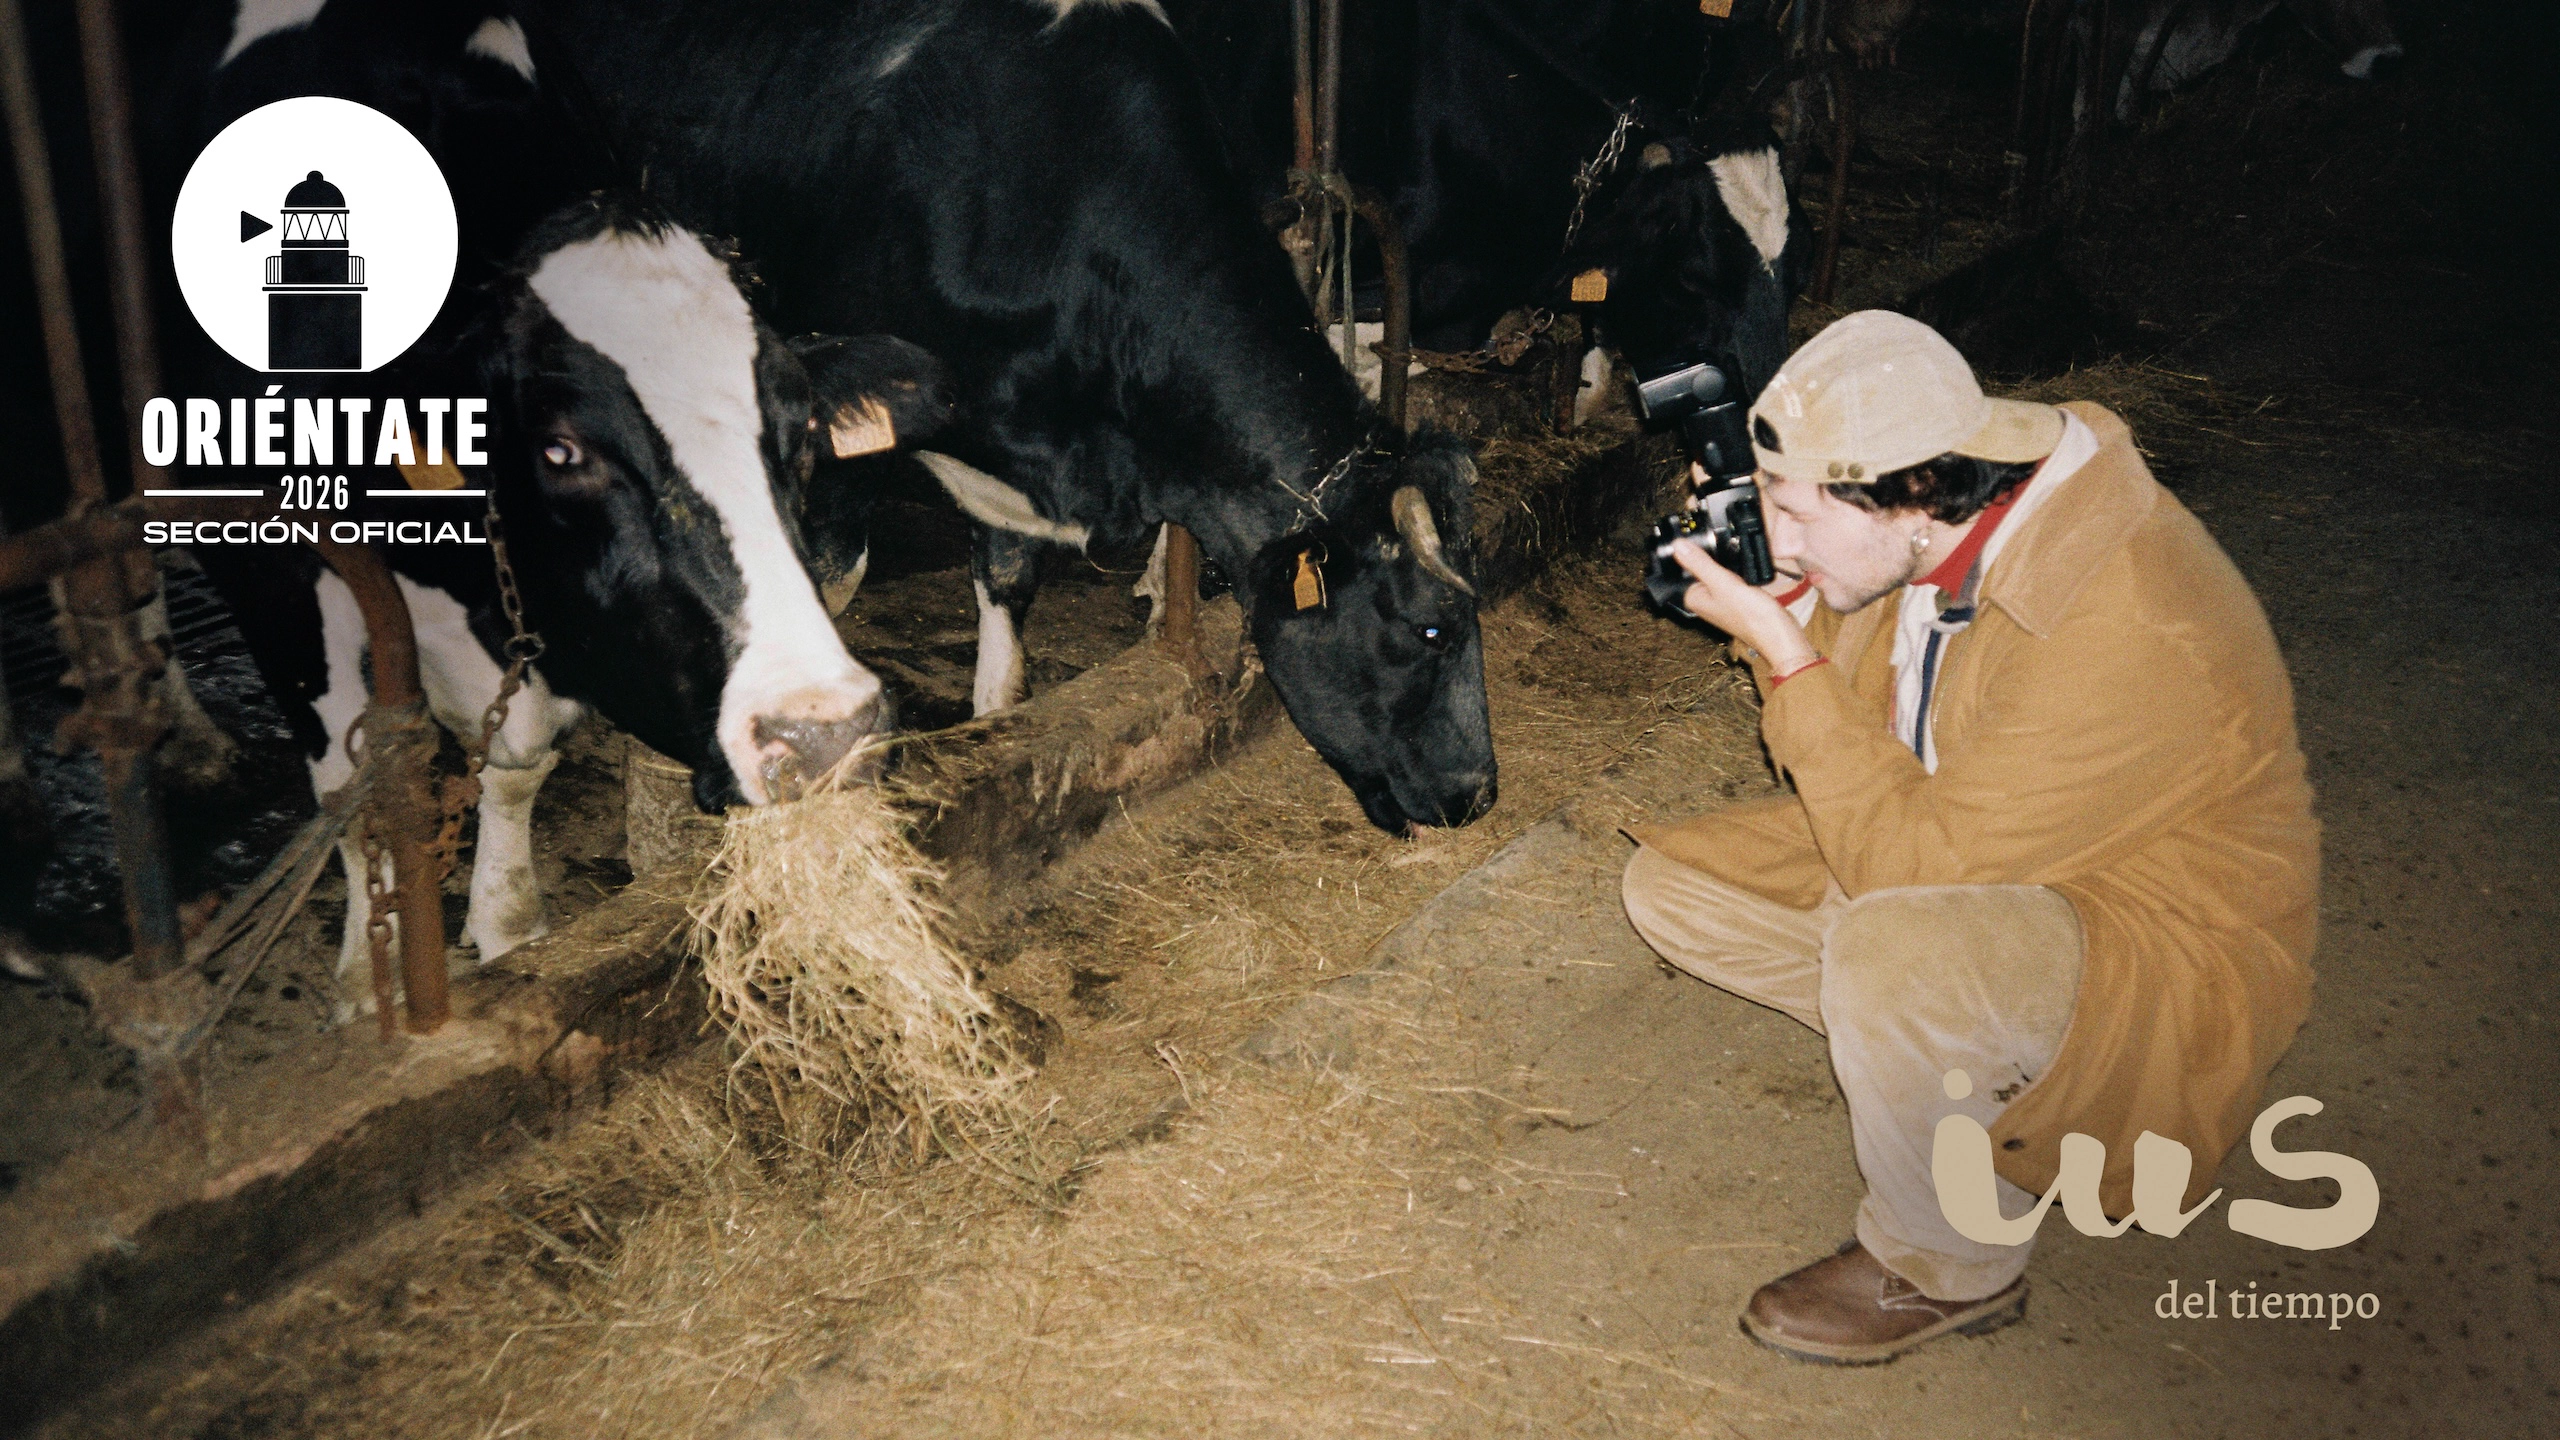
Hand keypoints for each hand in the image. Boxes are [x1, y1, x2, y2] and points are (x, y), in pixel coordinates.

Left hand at [1670, 539, 1819, 673]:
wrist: (1779, 634)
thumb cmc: (1753, 617)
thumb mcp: (1723, 583)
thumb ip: (1700, 564)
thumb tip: (1677, 546)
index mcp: (1693, 598)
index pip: (1686, 565)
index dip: (1698, 552)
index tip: (1711, 546)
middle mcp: (1704, 600)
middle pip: (1703, 566)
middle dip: (1716, 558)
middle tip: (1732, 566)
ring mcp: (1720, 599)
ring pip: (1719, 571)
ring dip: (1729, 565)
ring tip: (1741, 574)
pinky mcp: (1735, 599)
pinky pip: (1733, 578)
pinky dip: (1739, 572)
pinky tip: (1747, 575)